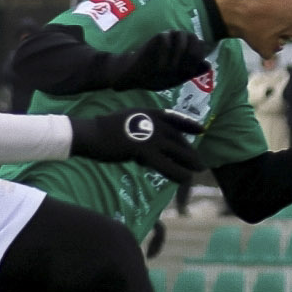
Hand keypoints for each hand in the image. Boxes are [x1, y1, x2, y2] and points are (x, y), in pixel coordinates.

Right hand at [68, 109, 204, 184]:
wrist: (90, 134)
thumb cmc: (104, 131)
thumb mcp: (126, 122)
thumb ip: (141, 130)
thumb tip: (149, 148)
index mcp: (148, 112)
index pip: (173, 117)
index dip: (189, 124)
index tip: (202, 130)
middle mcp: (152, 122)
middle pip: (178, 138)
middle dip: (190, 151)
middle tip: (200, 162)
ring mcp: (149, 135)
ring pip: (177, 151)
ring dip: (190, 162)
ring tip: (198, 170)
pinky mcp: (144, 149)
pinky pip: (166, 164)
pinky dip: (177, 173)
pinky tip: (185, 179)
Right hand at [101, 31, 211, 92]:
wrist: (138, 76)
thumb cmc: (160, 76)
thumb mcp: (179, 77)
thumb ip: (194, 71)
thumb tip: (208, 64)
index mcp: (188, 49)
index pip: (202, 46)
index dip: (198, 59)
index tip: (189, 73)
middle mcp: (180, 40)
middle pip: (195, 38)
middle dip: (192, 55)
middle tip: (184, 70)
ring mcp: (169, 36)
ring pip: (182, 35)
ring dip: (180, 53)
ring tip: (171, 69)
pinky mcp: (157, 37)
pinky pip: (165, 38)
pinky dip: (165, 54)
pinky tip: (161, 68)